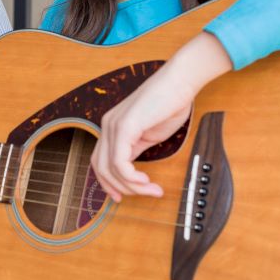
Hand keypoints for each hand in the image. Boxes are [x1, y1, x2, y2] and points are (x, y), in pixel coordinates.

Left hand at [92, 32, 232, 200]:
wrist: (179, 82)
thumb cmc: (169, 104)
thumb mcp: (148, 134)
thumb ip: (135, 150)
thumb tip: (132, 171)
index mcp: (112, 127)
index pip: (99, 161)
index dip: (108, 183)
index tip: (122, 197)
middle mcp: (107, 126)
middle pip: (100, 168)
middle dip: (120, 188)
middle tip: (144, 195)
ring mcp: (113, 125)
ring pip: (110, 169)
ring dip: (132, 186)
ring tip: (152, 190)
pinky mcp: (124, 127)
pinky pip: (120, 162)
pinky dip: (132, 178)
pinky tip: (146, 180)